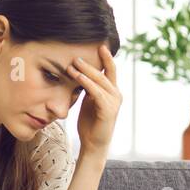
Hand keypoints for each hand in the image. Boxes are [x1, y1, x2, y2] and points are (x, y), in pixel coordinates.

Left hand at [70, 44, 120, 158]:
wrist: (93, 144)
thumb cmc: (90, 123)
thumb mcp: (88, 101)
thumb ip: (88, 88)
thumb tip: (79, 74)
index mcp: (112, 91)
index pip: (110, 70)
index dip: (105, 57)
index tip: (99, 45)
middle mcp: (116, 94)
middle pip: (105, 72)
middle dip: (91, 62)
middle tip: (76, 55)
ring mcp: (114, 102)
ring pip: (100, 81)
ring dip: (86, 71)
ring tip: (73, 64)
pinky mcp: (108, 109)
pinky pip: (96, 92)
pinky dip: (87, 83)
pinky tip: (78, 77)